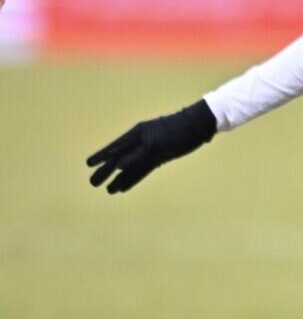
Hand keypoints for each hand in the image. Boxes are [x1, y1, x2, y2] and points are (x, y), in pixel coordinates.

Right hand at [87, 100, 216, 192]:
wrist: (199, 127)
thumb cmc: (177, 132)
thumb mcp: (156, 145)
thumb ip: (137, 156)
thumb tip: (116, 166)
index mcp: (136, 135)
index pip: (115, 148)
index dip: (101, 157)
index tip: (88, 164)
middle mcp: (141, 142)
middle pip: (120, 159)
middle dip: (106, 172)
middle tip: (93, 183)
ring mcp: (150, 150)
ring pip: (131, 167)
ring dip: (120, 179)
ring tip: (108, 191)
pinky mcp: (160, 157)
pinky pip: (143, 169)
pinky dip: (134, 178)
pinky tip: (125, 187)